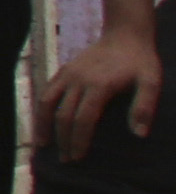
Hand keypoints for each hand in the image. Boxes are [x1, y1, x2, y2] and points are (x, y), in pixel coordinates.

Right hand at [43, 20, 164, 159]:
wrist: (125, 33)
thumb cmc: (141, 60)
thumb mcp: (152, 82)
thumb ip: (144, 107)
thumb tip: (139, 134)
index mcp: (99, 85)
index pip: (83, 119)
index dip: (79, 140)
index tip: (78, 157)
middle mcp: (78, 80)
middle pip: (63, 115)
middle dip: (62, 139)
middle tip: (65, 160)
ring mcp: (68, 74)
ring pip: (47, 102)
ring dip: (42, 125)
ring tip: (41, 144)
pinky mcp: (64, 70)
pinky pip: (47, 91)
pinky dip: (42, 108)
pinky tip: (42, 120)